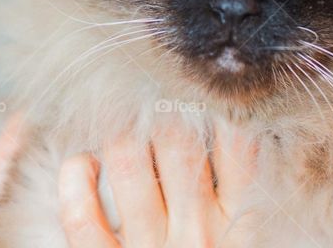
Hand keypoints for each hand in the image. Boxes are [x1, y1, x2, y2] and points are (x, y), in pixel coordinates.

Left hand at [58, 119, 259, 247]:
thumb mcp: (257, 243)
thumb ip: (257, 196)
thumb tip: (252, 134)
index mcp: (243, 227)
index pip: (236, 144)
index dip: (217, 111)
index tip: (203, 100)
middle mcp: (198, 234)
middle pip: (177, 141)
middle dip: (165, 115)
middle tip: (156, 110)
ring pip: (128, 163)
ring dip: (121, 135)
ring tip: (121, 132)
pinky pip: (82, 219)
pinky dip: (74, 181)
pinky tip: (79, 164)